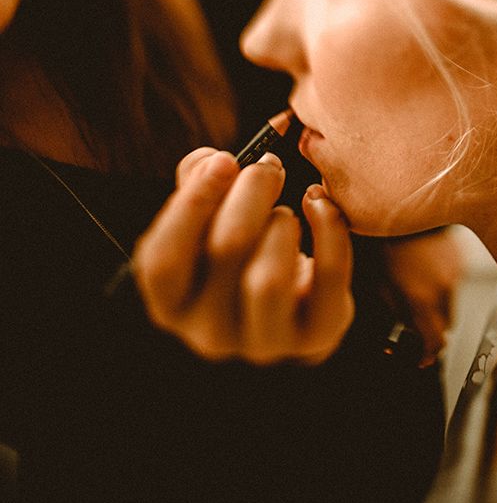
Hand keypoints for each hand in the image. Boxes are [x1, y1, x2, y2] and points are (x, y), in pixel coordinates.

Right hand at [133, 148, 353, 364]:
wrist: (288, 310)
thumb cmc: (235, 259)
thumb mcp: (205, 225)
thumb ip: (195, 187)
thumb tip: (211, 161)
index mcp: (172, 306)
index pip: (163, 260)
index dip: (193, 202)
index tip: (224, 160)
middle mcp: (209, 334)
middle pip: (226, 250)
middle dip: (252, 194)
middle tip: (269, 167)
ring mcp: (264, 343)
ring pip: (270, 278)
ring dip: (281, 224)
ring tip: (284, 214)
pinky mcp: (316, 336)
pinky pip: (328, 276)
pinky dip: (329, 229)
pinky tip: (320, 205)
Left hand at [383, 230, 462, 367]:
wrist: (401, 205)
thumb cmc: (385, 240)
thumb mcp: (382, 283)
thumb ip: (399, 313)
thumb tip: (411, 331)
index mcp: (423, 297)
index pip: (435, 342)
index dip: (427, 355)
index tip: (421, 358)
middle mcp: (446, 288)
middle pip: (447, 326)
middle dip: (432, 327)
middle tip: (415, 320)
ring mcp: (459, 272)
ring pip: (454, 305)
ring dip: (439, 306)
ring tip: (419, 288)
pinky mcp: (465, 259)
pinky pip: (458, 284)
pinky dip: (446, 286)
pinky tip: (428, 271)